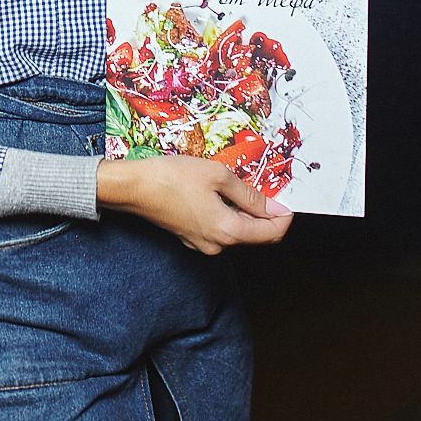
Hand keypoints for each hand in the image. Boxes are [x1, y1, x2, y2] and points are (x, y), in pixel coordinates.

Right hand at [97, 154, 294, 254]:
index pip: (272, 233)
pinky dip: (228, 214)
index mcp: (229, 231)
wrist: (133, 187)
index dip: (285, 215)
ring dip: (246, 212)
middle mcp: (218, 245)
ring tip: (240, 185)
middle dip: (267, 213)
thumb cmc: (172, 178)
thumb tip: (275, 207)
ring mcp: (203, 244)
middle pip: (256, 235)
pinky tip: (220, 193)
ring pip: (238, 231)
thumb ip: (250, 194)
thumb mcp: (218, 176)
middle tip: (265, 185)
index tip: (287, 196)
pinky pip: (220, 229)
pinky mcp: (191, 237)